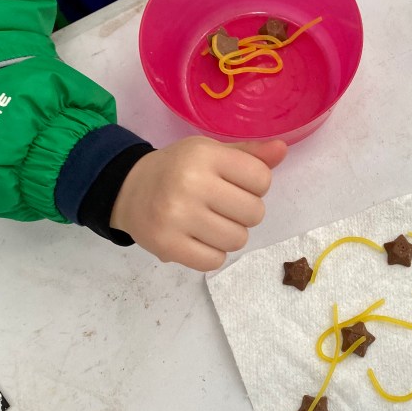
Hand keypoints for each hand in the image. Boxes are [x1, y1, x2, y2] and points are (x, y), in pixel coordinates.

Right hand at [110, 136, 286, 270]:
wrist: (129, 190)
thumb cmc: (178, 169)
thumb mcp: (211, 152)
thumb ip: (248, 155)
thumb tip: (282, 150)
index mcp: (204, 155)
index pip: (261, 178)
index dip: (255, 185)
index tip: (235, 184)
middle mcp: (191, 183)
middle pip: (254, 213)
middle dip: (244, 212)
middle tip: (221, 206)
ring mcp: (177, 216)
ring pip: (237, 240)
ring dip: (230, 234)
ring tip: (210, 222)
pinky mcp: (167, 245)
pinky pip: (215, 260)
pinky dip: (213, 253)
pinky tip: (199, 238)